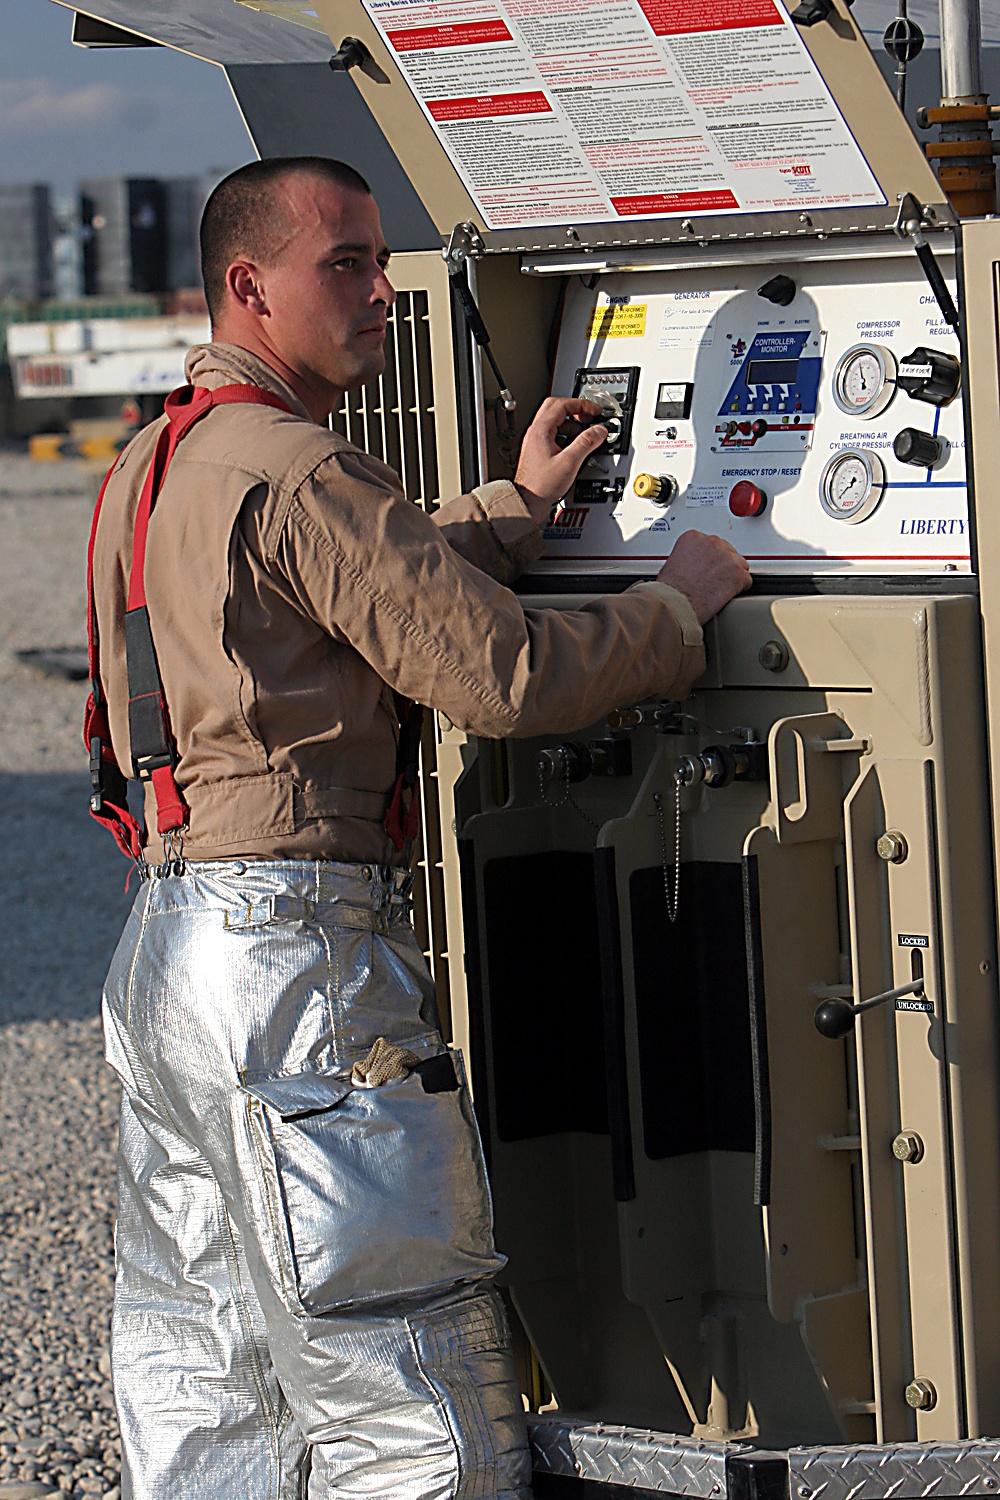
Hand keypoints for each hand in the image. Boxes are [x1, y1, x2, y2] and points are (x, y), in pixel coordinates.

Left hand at [515, 397, 608, 524]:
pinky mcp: (538, 451)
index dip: (582, 404)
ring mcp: (536, 441)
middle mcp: (535, 432)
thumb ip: (586, 443)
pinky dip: (567, 435)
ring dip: (572, 423)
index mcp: (541, 430)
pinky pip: (554, 434)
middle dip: (575, 409)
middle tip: (589, 416)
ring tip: (585, 434)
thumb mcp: (569, 462)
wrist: (528, 502)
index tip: (595, 411)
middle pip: (556, 407)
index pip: (562, 404)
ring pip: (555, 421)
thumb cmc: (541, 486)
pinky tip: (575, 447)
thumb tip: (599, 430)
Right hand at [656, 530, 751, 623]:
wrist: (675, 604)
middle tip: (714, 579)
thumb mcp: (673, 562)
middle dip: (723, 565)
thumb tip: (695, 563)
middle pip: (728, 551)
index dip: (712, 558)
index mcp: (694, 537)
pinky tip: (727, 595)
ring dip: (733, 576)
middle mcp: (712, 542)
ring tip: (720, 588)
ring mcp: (727, 557)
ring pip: (740, 565)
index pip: (712, 543)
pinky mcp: (738, 573)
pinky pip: (747, 580)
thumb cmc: (670, 589)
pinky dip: (740, 588)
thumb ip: (688, 556)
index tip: (708, 567)